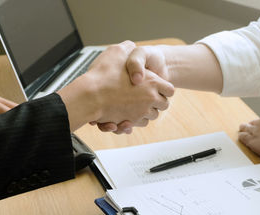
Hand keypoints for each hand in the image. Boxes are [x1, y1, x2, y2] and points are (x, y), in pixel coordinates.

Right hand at [57, 41, 173, 131]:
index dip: (164, 88)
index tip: (157, 87)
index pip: (170, 90)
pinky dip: (136, 121)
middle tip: (147, 96)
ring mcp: (140, 112)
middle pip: (163, 105)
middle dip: (157, 102)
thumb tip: (131, 45)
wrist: (89, 95)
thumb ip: (128, 48)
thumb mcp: (117, 52)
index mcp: (152, 82)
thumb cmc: (103, 74)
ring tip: (136, 104)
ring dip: (146, 112)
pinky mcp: (130, 122)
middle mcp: (149, 98)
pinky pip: (139, 124)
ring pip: (152, 116)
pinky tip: (128, 113)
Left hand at [238, 112, 259, 170]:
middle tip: (249, 124)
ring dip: (244, 128)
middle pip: (257, 122)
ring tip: (241, 128)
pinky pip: (244, 137)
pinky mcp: (252, 140)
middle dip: (253, 123)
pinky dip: (242, 136)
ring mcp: (258, 130)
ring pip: (248, 128)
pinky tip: (240, 137)